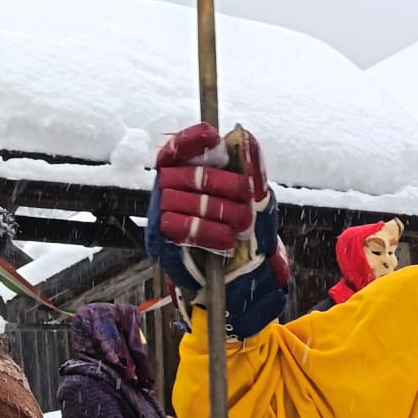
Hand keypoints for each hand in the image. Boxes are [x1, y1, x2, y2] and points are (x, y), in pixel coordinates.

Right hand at [145, 123, 289, 338]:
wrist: (241, 282)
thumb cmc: (245, 235)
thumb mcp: (257, 202)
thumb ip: (252, 171)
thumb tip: (245, 135)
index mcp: (187, 174)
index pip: (177, 148)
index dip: (190, 140)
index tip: (211, 135)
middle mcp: (167, 190)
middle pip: (187, 175)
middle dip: (222, 185)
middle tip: (245, 199)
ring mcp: (160, 215)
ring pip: (180, 200)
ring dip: (218, 212)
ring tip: (240, 226)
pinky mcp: (160, 242)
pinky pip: (177, 229)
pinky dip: (207, 234)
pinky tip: (226, 242)